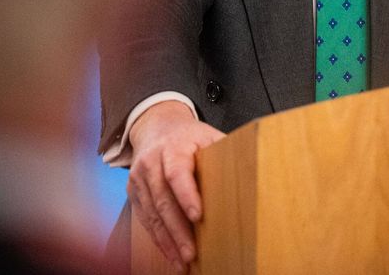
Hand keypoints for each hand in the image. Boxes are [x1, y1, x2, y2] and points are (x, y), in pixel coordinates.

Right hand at [127, 101, 224, 269]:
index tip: (198, 216)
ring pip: (152, 214)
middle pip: (163, 200)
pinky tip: (170, 253)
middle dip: (177, 229)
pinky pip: (145, 220)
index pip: (177, 173)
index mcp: (173, 148)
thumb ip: (224, 151)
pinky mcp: (134, 192)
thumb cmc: (190, 136)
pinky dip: (158, 239)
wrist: (157, 127)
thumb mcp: (208, 135)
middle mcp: (152, 163)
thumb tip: (254, 166)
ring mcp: (139, 179)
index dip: (187, 195)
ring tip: (182, 261)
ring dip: (167, 240)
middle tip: (191, 252)